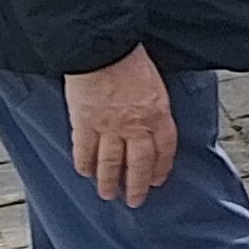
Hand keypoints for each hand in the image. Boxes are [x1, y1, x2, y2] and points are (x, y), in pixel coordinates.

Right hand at [64, 47, 177, 207]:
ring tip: (108, 195)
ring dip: (109, 181)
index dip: (161, 168)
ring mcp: (108, 127)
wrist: (101, 47)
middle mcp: (135, 126)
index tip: (157, 180)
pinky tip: (84, 173)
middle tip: (134, 201)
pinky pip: (84, 150)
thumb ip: (155, 106)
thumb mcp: (155, 83)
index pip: (164, 149)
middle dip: (137, 185)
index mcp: (158, 114)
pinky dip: (84, 164)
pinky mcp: (84, 123)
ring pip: (110, 163)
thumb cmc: (130, 58)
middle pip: (139, 164)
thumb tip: (154, 120)